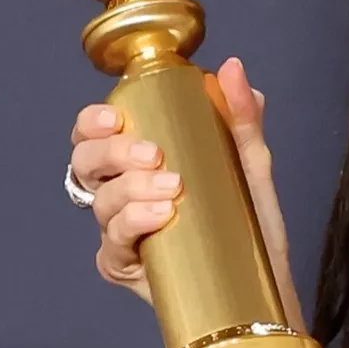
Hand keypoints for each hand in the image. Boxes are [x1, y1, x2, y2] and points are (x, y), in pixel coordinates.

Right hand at [67, 56, 292, 309]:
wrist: (262, 280)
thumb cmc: (248, 219)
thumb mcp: (249, 160)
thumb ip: (241, 115)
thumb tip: (233, 67)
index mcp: (140, 162)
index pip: (96, 134)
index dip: (92, 122)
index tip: (114, 118)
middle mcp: (122, 194)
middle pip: (86, 164)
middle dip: (111, 152)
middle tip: (153, 154)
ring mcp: (121, 232)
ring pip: (101, 203)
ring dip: (131, 189)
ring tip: (172, 189)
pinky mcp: (127, 266)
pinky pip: (113, 243)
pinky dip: (133, 224)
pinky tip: (160, 217)